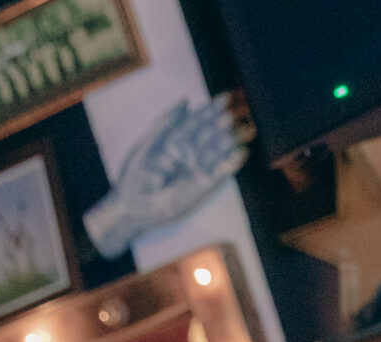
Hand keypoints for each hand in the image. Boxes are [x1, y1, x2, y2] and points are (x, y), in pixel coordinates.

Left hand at [84, 94, 252, 257]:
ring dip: (232, 141)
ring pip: (219, 152)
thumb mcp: (149, 141)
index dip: (212, 109)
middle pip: (212, 134)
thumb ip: (166, 121)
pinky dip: (230, 164)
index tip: (227, 97)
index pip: (199, 121)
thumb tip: (186, 100)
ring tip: (247, 130)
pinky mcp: (204, 187)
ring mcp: (198, 169)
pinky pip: (220, 173)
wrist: (133, 205)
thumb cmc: (136, 174)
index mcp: (177, 140)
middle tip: (241, 112)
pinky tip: (241, 154)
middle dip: (226, 123)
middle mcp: (190, 153)